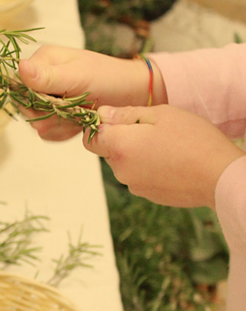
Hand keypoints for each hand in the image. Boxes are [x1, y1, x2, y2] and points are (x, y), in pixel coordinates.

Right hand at [18, 46, 166, 140]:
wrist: (132, 94)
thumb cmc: (109, 77)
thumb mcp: (79, 76)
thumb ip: (48, 76)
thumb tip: (19, 66)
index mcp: (42, 60)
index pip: (18, 86)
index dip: (32, 101)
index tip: (54, 104)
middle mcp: (40, 78)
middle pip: (25, 107)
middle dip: (48, 116)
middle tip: (71, 111)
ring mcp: (48, 97)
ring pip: (36, 122)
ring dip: (58, 125)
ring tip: (79, 116)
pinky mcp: (56, 114)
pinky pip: (47, 131)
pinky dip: (62, 132)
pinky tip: (77, 124)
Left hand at [84, 104, 245, 208]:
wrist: (220, 177)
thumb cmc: (193, 140)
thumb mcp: (160, 115)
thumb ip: (125, 115)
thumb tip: (102, 115)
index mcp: (119, 147)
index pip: (90, 138)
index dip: (100, 127)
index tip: (117, 120)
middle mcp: (120, 170)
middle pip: (108, 151)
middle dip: (121, 139)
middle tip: (151, 130)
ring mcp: (133, 185)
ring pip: (124, 163)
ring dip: (135, 153)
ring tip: (164, 146)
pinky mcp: (147, 195)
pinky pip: (138, 176)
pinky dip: (147, 167)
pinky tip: (170, 161)